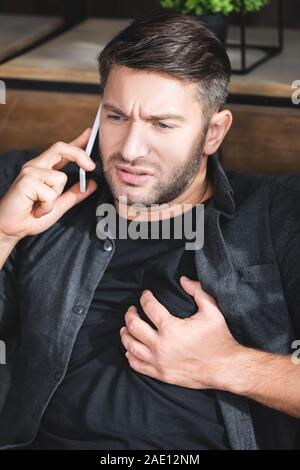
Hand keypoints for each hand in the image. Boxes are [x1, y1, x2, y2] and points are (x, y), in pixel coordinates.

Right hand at [0, 128, 96, 241]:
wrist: (12, 229)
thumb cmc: (31, 217)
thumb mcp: (59, 205)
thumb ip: (74, 194)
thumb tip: (92, 184)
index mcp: (44, 169)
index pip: (62, 151)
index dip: (77, 142)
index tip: (91, 133)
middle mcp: (36, 166)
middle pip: (61, 148)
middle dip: (79, 154)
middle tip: (91, 167)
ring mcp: (29, 172)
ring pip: (60, 178)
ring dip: (55, 199)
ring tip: (41, 207)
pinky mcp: (26, 181)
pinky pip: (51, 193)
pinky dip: (47, 206)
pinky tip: (35, 210)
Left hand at [120, 276, 242, 389]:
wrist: (225, 367)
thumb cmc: (219, 338)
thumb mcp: (211, 310)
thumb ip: (197, 291)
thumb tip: (183, 280)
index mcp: (171, 328)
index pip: (149, 307)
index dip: (145, 298)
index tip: (146, 295)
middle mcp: (160, 345)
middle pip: (134, 326)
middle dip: (130, 314)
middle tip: (132, 309)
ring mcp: (159, 361)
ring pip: (131, 346)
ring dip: (125, 334)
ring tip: (126, 327)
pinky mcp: (161, 374)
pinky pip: (137, 365)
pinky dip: (130, 356)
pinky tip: (130, 350)